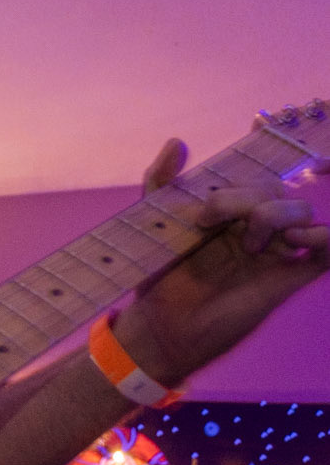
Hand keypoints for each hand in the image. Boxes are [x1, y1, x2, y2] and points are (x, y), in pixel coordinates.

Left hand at [115, 138, 329, 387]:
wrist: (161, 325)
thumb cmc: (158, 276)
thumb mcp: (153, 223)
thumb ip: (161, 180)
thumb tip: (177, 141)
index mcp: (231, 211)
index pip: (254, 175)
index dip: (257, 158)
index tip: (244, 139)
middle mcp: (256, 227)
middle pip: (276, 190)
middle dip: (245, 196)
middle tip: (208, 219)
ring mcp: (275, 251)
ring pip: (303, 212)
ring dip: (277, 215)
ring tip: (248, 242)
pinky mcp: (288, 278)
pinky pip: (325, 250)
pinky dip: (324, 237)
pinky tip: (298, 237)